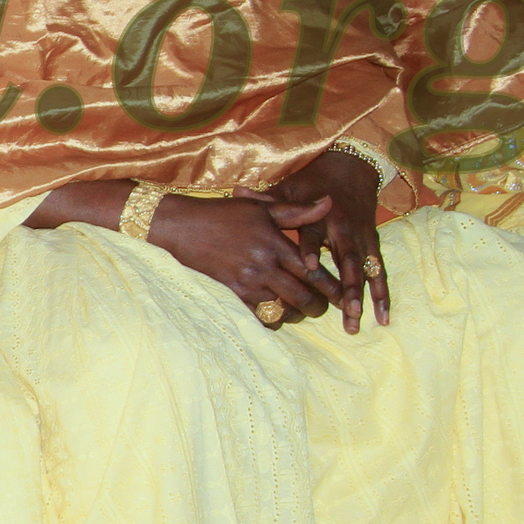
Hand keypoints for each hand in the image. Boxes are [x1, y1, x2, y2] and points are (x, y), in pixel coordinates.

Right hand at [147, 191, 347, 324]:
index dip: (332, 287)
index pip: (314, 272)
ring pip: (284, 310)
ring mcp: (247, 284)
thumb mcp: (261, 208)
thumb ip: (298, 211)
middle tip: (324, 308)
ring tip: (300, 311)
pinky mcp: (232, 295)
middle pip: (303, 297)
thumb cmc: (223, 214)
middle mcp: (264, 267)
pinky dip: (273, 320)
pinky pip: (260, 317)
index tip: (343, 296)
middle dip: (319, 307)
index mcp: (275, 244)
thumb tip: (329, 202)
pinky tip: (276, 314)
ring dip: (296, 314)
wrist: (181, 228)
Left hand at [264, 147, 391, 331]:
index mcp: (322, 216)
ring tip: (356, 318)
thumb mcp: (291, 187)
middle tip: (342, 307)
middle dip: (346, 285)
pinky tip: (383, 317)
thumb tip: (238, 191)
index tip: (309, 265)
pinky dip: (381, 294)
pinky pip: (379, 272)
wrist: (350, 169)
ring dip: (362, 295)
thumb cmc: (313, 181)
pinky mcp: (372, 245)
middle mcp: (345, 229)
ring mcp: (361, 239)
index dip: (313, 248)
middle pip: (347, 259)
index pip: (316, 234)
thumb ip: (269, 198)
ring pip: (364, 270)